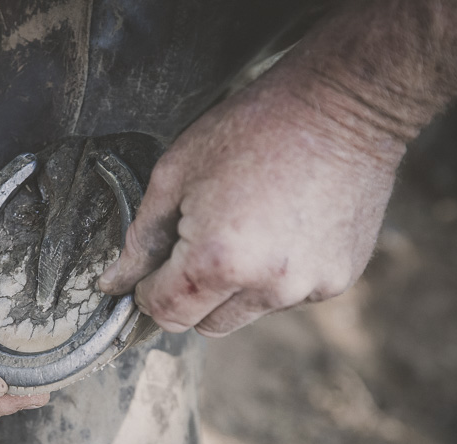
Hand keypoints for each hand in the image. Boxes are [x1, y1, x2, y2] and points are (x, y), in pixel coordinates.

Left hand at [99, 66, 405, 336]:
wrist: (344, 105)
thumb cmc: (252, 129)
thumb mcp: (176, 174)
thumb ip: (141, 238)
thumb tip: (113, 284)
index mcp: (217, 262)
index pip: (165, 312)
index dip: (149, 292)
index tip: (151, 269)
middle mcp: (265, 287)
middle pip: (204, 325)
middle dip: (187, 295)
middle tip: (194, 244)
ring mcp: (305, 288)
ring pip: (245, 314)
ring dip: (232, 289)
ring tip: (243, 229)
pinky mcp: (336, 281)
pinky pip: (285, 297)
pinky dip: (273, 277)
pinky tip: (280, 228)